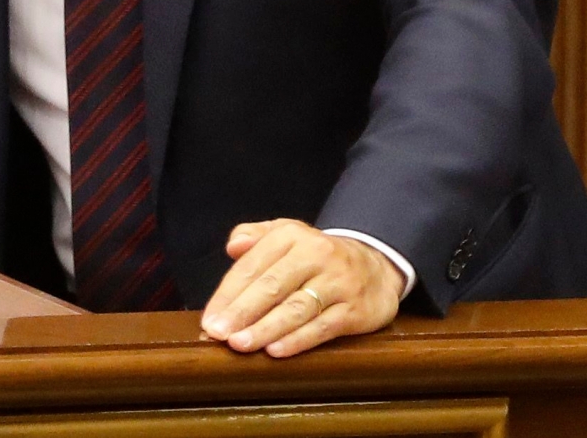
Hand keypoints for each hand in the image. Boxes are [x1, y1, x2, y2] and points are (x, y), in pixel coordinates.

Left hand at [200, 219, 403, 356]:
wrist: (376, 265)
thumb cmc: (317, 256)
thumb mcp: (287, 235)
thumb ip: (255, 236)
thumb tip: (232, 247)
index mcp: (292, 235)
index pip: (253, 265)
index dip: (228, 293)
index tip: (210, 319)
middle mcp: (316, 255)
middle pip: (272, 285)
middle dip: (241, 311)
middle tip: (218, 334)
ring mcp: (338, 282)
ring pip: (296, 308)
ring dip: (265, 328)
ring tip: (240, 344)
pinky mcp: (355, 309)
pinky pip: (323, 326)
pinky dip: (298, 340)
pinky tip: (276, 351)